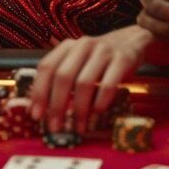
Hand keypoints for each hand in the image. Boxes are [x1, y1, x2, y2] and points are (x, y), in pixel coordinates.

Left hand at [29, 25, 150, 133]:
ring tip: (79, 127)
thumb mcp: (79, 62)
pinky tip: (97, 114)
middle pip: (63, 76)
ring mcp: (104, 51)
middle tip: (55, 126)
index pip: (46, 67)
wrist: (133, 41)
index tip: (36, 115)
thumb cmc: (99, 59)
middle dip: (57, 105)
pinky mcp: (123, 60)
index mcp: (68, 46)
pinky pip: (108, 84)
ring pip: (84, 83)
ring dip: (79, 109)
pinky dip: (100, 102)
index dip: (39, 92)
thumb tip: (39, 108)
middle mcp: (83, 45)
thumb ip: (60, 79)